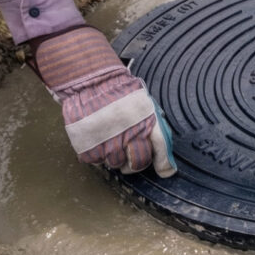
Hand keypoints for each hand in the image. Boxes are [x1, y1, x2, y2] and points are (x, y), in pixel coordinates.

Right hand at [30, 26, 176, 176]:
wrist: (90, 82)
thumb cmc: (118, 92)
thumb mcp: (142, 103)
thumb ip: (152, 125)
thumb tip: (161, 147)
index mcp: (146, 122)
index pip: (160, 148)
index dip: (164, 163)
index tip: (165, 171)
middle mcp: (129, 136)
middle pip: (138, 163)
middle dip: (135, 163)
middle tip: (130, 156)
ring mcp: (108, 144)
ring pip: (116, 164)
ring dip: (115, 156)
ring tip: (110, 140)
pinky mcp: (89, 149)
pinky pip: (97, 161)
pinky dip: (97, 154)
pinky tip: (97, 139)